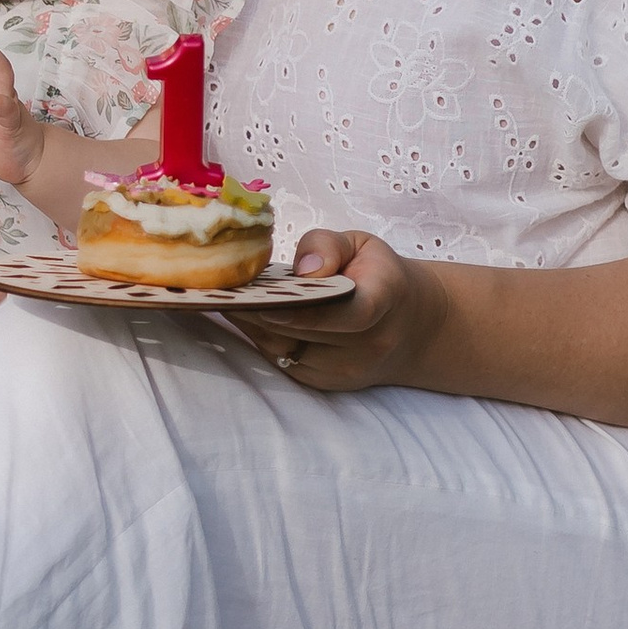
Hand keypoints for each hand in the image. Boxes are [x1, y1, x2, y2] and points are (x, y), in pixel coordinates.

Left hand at [239, 229, 439, 397]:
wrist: (408, 326)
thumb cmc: (376, 275)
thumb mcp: (361, 244)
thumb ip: (329, 245)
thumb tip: (304, 269)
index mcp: (384, 300)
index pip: (350, 314)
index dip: (306, 313)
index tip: (267, 300)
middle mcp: (370, 344)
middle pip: (306, 334)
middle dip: (258, 313)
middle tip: (219, 290)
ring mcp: (349, 370)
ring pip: (287, 350)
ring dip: (252, 326)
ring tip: (222, 299)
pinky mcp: (329, 384)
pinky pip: (284, 361)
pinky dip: (261, 338)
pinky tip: (242, 315)